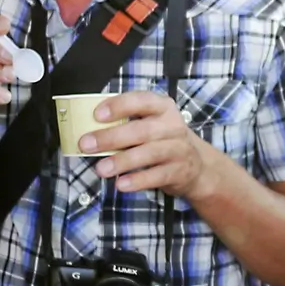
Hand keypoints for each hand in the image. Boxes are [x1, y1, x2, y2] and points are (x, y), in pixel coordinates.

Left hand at [80, 91, 215, 199]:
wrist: (198, 165)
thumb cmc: (164, 140)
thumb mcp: (152, 124)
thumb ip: (127, 123)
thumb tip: (90, 131)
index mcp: (162, 108)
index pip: (141, 101)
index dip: (119, 106)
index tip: (97, 115)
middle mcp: (172, 126)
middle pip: (141, 130)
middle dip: (111, 137)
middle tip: (86, 144)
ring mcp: (178, 149)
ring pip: (149, 153)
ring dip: (122, 161)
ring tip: (101, 169)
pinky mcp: (179, 171)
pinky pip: (156, 175)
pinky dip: (138, 180)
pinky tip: (121, 184)